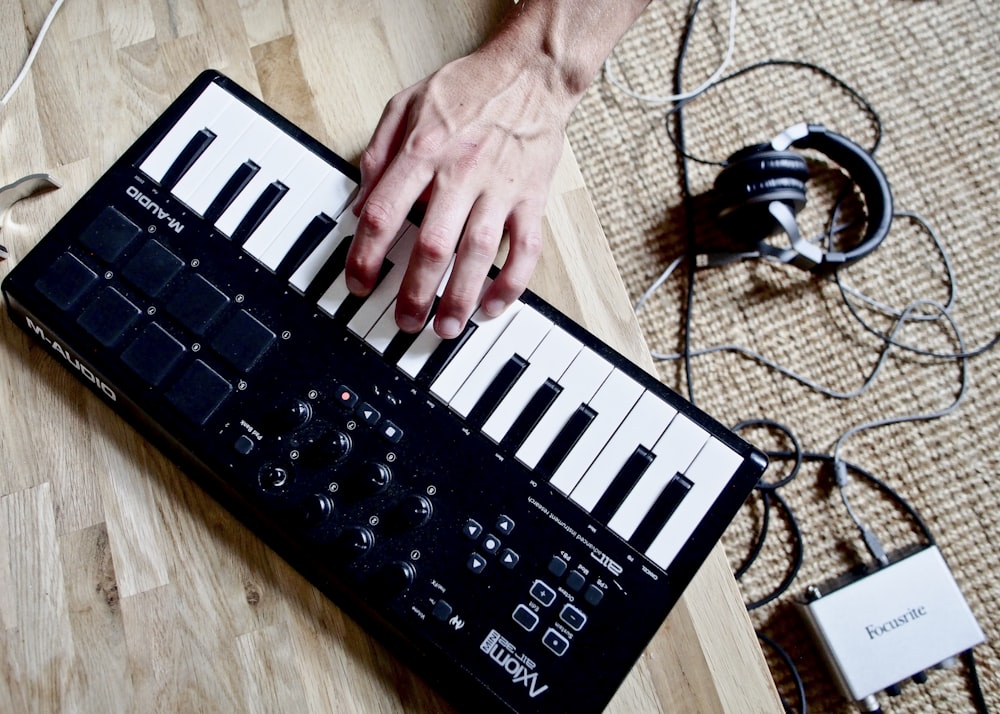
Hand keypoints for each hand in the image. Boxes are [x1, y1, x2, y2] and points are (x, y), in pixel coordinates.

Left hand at [345, 46, 570, 338]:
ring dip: (460, 298)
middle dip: (415, 292)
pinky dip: (511, 283)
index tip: (358, 283)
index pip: (386, 213)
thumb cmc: (468, 88)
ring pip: (478, 254)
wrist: (530, 73)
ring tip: (445, 328)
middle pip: (433, 245)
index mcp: (423, 150)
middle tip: (404, 320)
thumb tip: (360, 205)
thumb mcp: (405, 104)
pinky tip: (494, 306)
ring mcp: (500, 188)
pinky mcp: (531, 197)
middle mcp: (461, 172)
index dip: (366, 256)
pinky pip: (525, 249)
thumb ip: (377, 154)